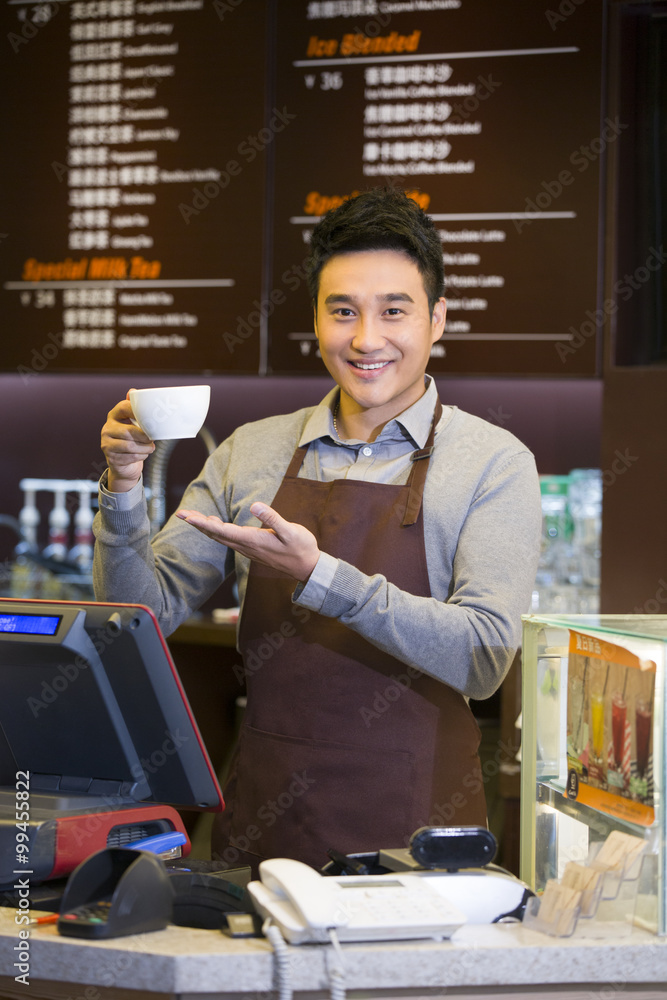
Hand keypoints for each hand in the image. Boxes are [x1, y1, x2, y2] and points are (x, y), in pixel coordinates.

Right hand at [101, 392, 154, 491]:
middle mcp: (107, 429)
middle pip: (128, 431)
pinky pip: (130, 457)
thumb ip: (136, 409)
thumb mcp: (134, 423)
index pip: (124, 407)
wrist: (125, 462)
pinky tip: (143, 454)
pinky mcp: (110, 458)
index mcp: (113, 416)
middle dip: (144, 436)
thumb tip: (132, 391)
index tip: (150, 417)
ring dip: (145, 448)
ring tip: (151, 447)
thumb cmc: (133, 439)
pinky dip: (141, 456)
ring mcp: (106, 444)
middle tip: (152, 439)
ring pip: (130, 446)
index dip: (137, 410)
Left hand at [175, 503, 319, 582]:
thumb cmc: (301, 548)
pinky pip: (228, 540)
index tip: (187, 516)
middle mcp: (246, 546)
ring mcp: (248, 549)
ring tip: (193, 517)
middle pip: (216, 535)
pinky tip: (215, 525)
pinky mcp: (252, 549)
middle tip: (181, 513)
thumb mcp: (291, 531)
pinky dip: (217, 531)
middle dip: (197, 524)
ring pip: (221, 538)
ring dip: (205, 528)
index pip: (221, 530)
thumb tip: (254, 505)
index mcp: (252, 541)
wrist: (307, 568)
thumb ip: (273, 518)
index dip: (202, 523)